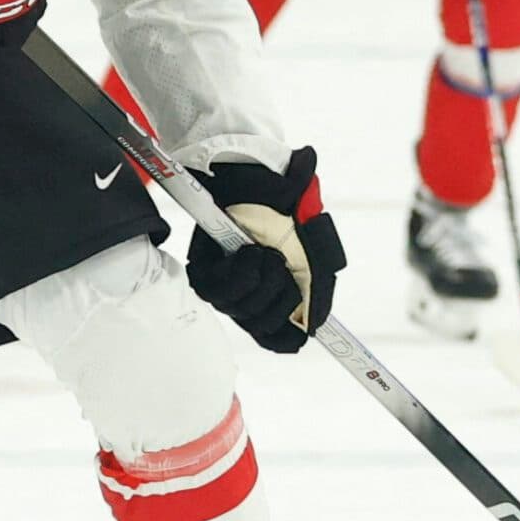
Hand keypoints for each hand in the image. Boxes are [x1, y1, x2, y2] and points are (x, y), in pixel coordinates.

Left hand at [184, 148, 346, 353]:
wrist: (264, 181)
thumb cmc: (289, 213)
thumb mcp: (315, 253)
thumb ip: (317, 291)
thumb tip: (315, 327)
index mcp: (274, 297)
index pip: (277, 340)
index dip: (287, 338)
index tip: (300, 333)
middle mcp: (248, 297)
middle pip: (260, 327)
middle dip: (279, 296)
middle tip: (282, 262)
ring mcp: (224, 287)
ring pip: (241, 311)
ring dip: (261, 280)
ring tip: (266, 251)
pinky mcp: (202, 272)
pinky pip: (219, 292)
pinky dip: (240, 272)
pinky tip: (249, 251)